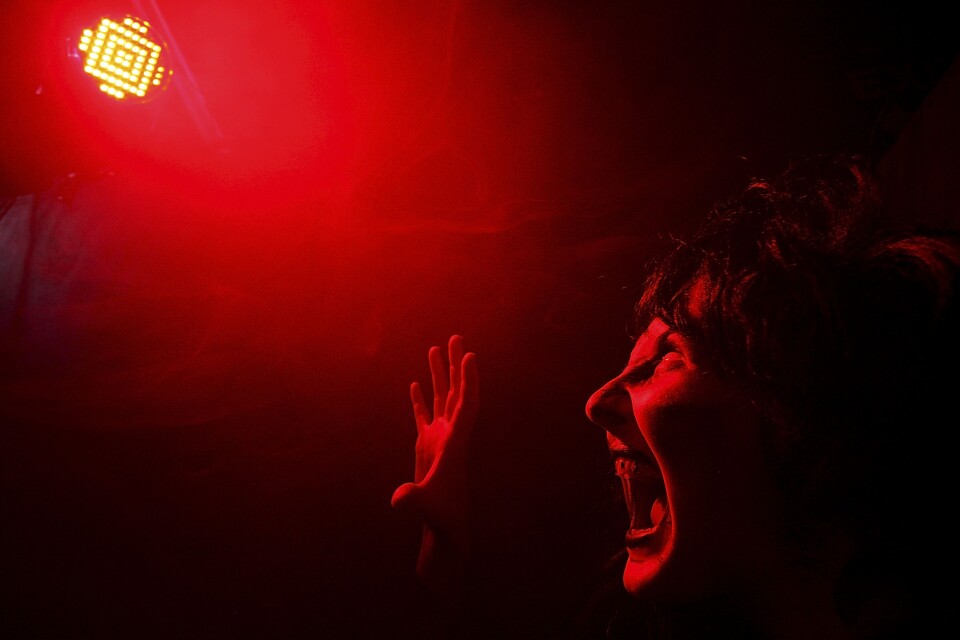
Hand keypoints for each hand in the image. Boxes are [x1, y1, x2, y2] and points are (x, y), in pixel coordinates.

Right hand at [391, 335, 478, 586]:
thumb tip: (399, 500)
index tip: (471, 358)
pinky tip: (415, 383)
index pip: (466, 406)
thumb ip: (414, 500)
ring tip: (436, 348)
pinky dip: (420, 399)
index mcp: (456, 442)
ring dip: (440, 374)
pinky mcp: (427, 447)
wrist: (447, 526)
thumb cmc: (442, 517)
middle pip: (456, 392)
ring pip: (442, 398)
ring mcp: (440, 438)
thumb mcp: (426, 506)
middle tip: (457, 338)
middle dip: (457, 366)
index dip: (469, 382)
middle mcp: (451, 435)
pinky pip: (424, 415)